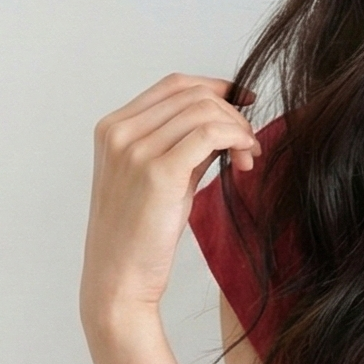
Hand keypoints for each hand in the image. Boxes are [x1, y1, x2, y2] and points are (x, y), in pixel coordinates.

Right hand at [80, 73, 258, 328]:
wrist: (118, 279)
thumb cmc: (140, 234)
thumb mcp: (157, 176)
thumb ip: (181, 143)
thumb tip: (225, 121)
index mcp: (113, 127)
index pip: (175, 84)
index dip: (217, 87)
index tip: (245, 101)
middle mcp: (120, 132)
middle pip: (194, 95)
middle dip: (233, 113)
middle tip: (250, 144)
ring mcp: (135, 150)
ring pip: (206, 111)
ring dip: (239, 129)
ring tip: (249, 158)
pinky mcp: (158, 172)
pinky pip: (211, 134)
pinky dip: (238, 139)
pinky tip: (247, 159)